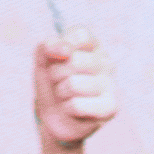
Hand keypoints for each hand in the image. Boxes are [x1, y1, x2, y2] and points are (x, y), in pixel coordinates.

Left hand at [33, 29, 118, 147]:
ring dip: (60, 92)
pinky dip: (66, 108)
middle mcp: (106, 62)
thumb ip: (48, 46)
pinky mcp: (110, 107)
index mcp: (93, 46)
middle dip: (56, 74)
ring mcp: (110, 84)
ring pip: (73, 84)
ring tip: (65, 96)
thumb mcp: (42, 60)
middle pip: (74, 60)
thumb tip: (65, 50)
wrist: (53, 117)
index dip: (61, 47)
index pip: (80, 35)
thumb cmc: (51, 84)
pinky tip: (72, 109)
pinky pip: (77, 105)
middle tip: (59, 82)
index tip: (56, 58)